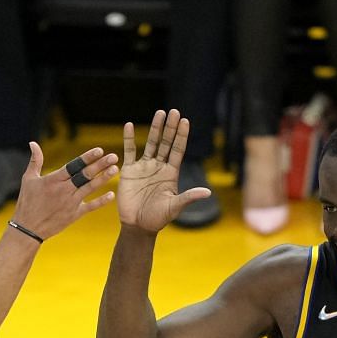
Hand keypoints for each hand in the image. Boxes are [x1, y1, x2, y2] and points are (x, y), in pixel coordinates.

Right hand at [10, 141, 119, 239]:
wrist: (28, 228)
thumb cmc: (27, 202)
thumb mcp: (28, 179)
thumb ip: (35, 160)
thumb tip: (33, 143)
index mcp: (54, 180)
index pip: (74, 165)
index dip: (87, 158)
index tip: (99, 150)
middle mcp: (64, 190)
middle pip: (85, 175)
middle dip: (100, 165)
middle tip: (114, 156)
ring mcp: (70, 203)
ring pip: (90, 188)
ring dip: (103, 178)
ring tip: (115, 169)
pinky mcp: (74, 215)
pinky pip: (90, 207)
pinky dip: (101, 201)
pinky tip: (112, 195)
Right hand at [117, 109, 212, 232]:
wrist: (137, 226)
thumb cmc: (158, 219)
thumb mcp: (175, 207)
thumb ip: (189, 197)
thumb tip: (208, 192)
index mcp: (171, 173)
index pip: (177, 150)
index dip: (181, 136)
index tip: (185, 121)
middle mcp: (158, 167)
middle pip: (165, 142)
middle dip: (170, 127)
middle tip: (174, 111)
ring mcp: (144, 167)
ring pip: (150, 143)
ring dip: (154, 128)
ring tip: (159, 113)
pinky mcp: (130, 171)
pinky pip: (129, 151)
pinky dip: (129, 138)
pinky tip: (129, 125)